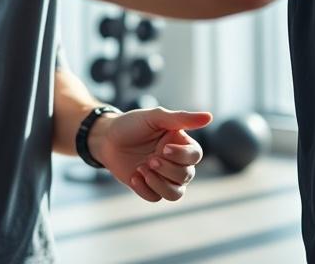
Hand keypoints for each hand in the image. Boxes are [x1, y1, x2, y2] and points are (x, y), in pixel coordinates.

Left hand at [90, 107, 212, 201]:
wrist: (105, 138)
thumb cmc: (131, 124)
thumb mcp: (155, 117)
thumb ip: (181, 118)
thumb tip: (209, 116)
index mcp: (179, 143)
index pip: (195, 156)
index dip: (182, 156)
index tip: (163, 148)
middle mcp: (174, 161)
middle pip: (186, 176)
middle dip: (168, 170)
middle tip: (150, 160)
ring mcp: (162, 176)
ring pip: (176, 194)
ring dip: (160, 184)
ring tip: (142, 170)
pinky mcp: (148, 187)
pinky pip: (156, 198)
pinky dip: (145, 189)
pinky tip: (134, 176)